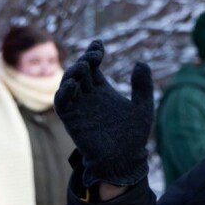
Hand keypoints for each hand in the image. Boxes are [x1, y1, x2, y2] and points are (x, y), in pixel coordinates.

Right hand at [54, 40, 153, 185]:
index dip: (94, 52)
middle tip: (95, 56)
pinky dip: (63, 92)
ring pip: (67, 83)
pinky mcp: (72, 120)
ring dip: (72, 72)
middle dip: (84, 60)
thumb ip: (143, 86)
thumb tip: (141, 63)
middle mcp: (88, 97)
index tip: (99, 44)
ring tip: (84, 66)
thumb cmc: (134, 136)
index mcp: (103, 91)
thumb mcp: (143, 107)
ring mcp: (79, 108)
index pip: (93, 66)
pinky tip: (73, 84)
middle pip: (80, 71)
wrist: (124, 160)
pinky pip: (61, 103)